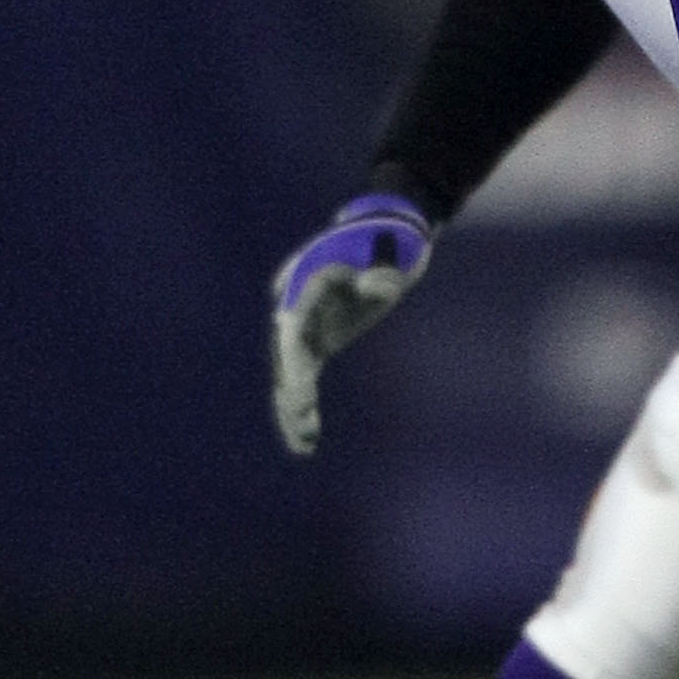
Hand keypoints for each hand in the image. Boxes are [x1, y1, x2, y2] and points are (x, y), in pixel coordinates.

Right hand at [270, 193, 433, 455]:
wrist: (392, 233)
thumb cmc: (392, 242)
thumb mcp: (392, 253)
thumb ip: (383, 272)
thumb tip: (375, 289)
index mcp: (308, 280)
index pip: (292, 327)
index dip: (292, 363)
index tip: (300, 394)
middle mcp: (297, 304)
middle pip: (285, 355)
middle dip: (292, 391)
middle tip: (305, 422)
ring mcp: (305, 323)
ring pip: (290, 372)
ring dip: (293, 408)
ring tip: (304, 445)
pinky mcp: (317, 339)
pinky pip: (302, 376)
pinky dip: (302, 404)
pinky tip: (306, 440)